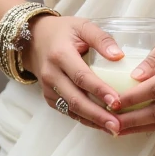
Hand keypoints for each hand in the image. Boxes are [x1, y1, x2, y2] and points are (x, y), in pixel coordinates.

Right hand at [24, 15, 126, 134]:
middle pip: (75, 99)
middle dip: (97, 114)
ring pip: (71, 110)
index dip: (99, 90)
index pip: (81, 76)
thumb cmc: (63, 32)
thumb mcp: (82, 26)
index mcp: (60, 55)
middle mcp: (51, 74)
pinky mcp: (49, 97)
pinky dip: (85, 119)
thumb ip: (101, 38)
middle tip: (117, 124)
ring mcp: (48, 88)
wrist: (35, 40)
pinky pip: (68, 111)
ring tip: (114, 129)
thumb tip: (119, 56)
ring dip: (93, 121)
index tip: (117, 101)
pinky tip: (101, 124)